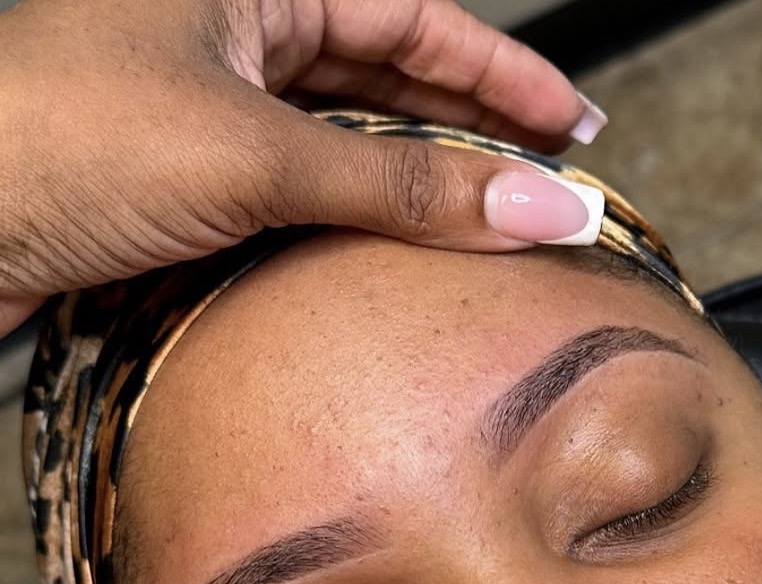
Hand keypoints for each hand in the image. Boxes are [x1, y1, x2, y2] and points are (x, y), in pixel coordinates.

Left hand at [0, 0, 606, 335]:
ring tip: (492, 224)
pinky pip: (298, 188)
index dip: (502, 70)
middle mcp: (227, 27)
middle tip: (548, 183)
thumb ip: (404, 186)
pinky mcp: (181, 175)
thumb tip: (537, 209)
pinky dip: (355, 219)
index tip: (574, 127)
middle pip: (385, 70)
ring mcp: (203, 102)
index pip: (409, 14)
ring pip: (343, 134)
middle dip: (473, 127)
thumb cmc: (55, 142)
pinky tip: (395, 251)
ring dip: (417, 179)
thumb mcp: (254, 157)